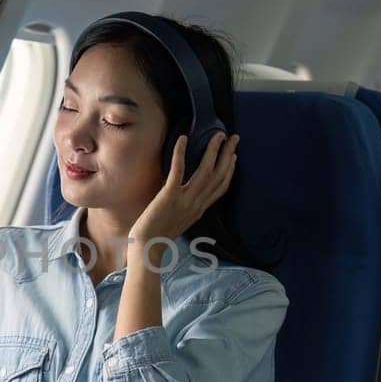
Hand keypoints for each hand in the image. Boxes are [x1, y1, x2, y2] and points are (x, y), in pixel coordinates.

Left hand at [128, 132, 237, 247]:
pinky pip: (179, 171)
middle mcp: (196, 204)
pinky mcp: (169, 196)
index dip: (230, 170)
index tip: (234, 155)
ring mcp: (185, 200)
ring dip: (213, 150)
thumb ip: (186, 206)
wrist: (146, 247)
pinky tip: (183, 139)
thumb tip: (185, 192)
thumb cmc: (157, 234)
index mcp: (199, 210)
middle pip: (219, 176)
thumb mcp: (179, 220)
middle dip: (228, 155)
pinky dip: (181, 153)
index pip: (221, 188)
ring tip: (218, 135)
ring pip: (205, 171)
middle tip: (234, 137)